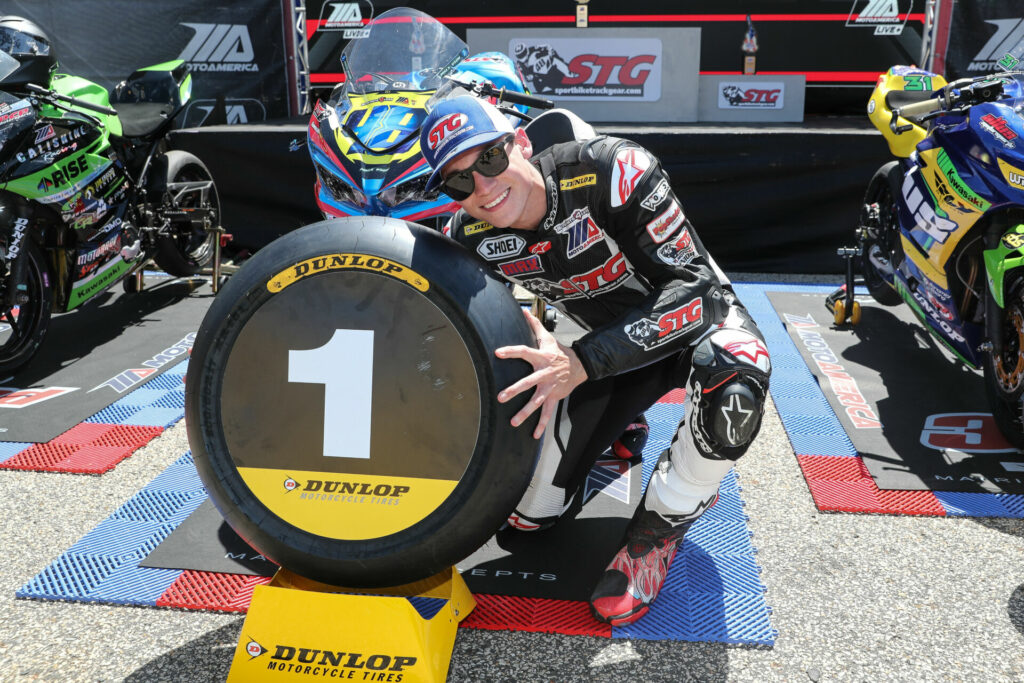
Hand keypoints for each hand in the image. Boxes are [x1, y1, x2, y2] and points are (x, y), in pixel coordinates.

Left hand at [495, 309, 588, 437]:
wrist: (580, 366)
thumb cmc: (559, 352)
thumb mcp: (547, 337)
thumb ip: (533, 324)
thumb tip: (523, 310)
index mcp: (541, 358)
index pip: (524, 352)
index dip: (511, 351)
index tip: (497, 352)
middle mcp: (545, 374)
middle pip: (528, 382)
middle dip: (515, 390)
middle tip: (501, 397)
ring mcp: (550, 387)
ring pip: (537, 401)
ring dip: (525, 412)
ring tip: (514, 421)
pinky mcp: (554, 397)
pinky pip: (547, 413)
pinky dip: (542, 425)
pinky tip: (534, 435)